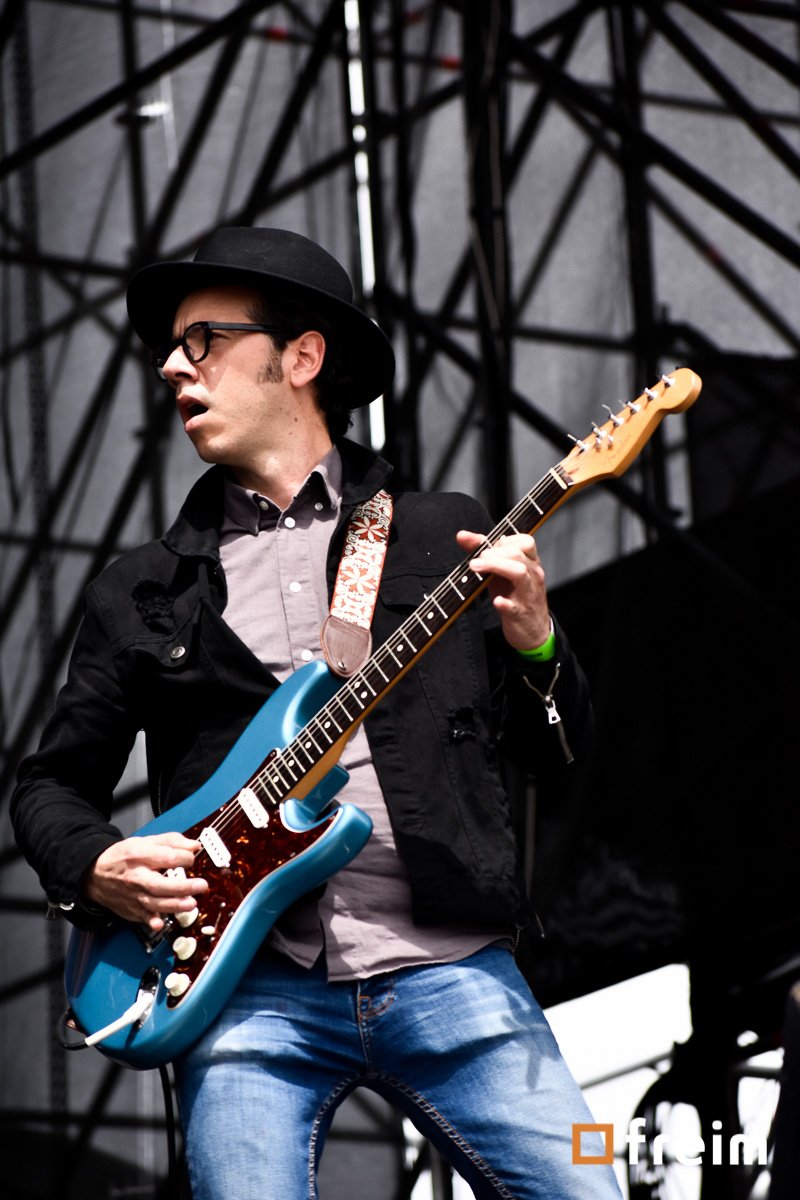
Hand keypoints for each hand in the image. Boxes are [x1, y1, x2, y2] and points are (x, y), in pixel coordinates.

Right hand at [84, 832, 207, 931]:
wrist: (95, 874)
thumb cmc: (124, 857)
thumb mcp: (145, 841)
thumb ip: (171, 841)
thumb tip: (194, 846)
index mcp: (140, 856)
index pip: (166, 857)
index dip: (184, 858)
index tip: (192, 858)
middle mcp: (136, 877)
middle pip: (159, 884)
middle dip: (182, 887)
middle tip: (201, 886)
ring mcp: (133, 895)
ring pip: (154, 903)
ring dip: (173, 905)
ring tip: (191, 904)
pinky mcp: (131, 909)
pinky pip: (142, 917)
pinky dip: (151, 921)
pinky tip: (160, 924)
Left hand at [456, 529, 550, 652]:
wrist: (533, 629)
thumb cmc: (515, 594)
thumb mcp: (502, 572)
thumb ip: (484, 552)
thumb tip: (462, 535)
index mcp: (531, 563)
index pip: (526, 541)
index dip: (504, 540)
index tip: (486, 546)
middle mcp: (532, 576)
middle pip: (517, 554)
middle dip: (493, 553)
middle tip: (475, 559)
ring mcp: (527, 595)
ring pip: (520, 573)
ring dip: (496, 566)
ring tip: (476, 567)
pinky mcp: (520, 615)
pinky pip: (514, 607)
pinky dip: (505, 603)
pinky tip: (495, 601)